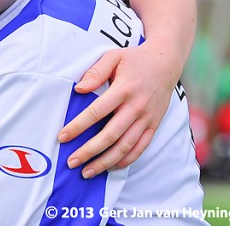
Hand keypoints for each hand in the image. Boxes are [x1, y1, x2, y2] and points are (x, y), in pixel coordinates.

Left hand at [57, 40, 179, 177]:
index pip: (96, 112)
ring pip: (125, 147)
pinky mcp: (154, 125)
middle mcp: (136, 107)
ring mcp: (147, 119)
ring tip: (87, 171)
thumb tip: (79, 89)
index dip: (78, 126)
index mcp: (123, 89)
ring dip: (105, 162)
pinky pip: (140, 148)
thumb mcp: (113, 57)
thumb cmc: (134, 59)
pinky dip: (125, 160)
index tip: (62, 137)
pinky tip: (110, 167)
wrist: (166, 62)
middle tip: (71, 162)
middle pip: (110, 135)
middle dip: (89, 151)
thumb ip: (95, 72)